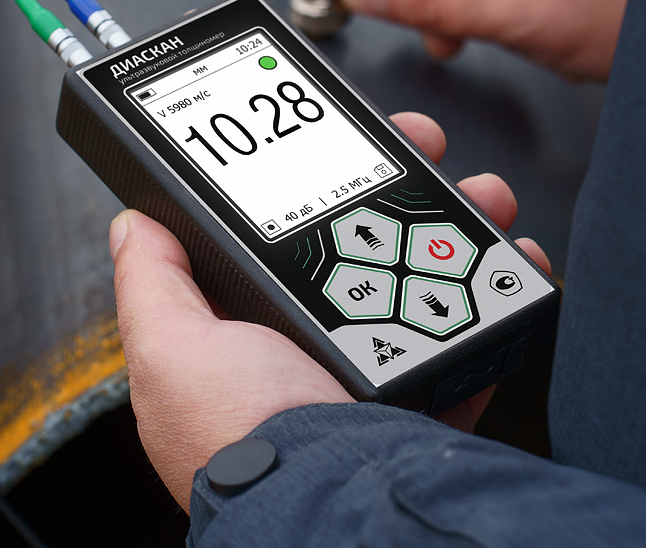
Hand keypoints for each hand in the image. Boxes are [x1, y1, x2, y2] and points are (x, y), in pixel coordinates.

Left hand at [109, 111, 549, 510]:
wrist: (333, 504)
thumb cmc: (243, 438)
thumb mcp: (172, 352)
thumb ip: (152, 285)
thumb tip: (134, 222)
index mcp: (257, 332)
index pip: (287, 235)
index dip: (313, 180)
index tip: (341, 141)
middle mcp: (318, 344)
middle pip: (368, 239)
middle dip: (401, 184)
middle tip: (422, 144)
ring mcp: (380, 363)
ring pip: (427, 269)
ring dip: (461, 221)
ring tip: (482, 193)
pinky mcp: (433, 387)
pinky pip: (472, 327)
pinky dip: (496, 291)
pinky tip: (511, 261)